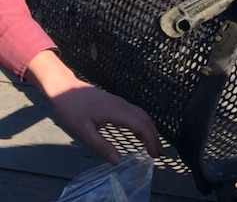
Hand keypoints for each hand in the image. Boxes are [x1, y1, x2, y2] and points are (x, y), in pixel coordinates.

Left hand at [24, 49, 160, 163]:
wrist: (65, 88)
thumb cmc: (72, 111)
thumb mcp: (84, 132)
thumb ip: (101, 146)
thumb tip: (118, 161)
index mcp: (117, 111)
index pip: (140, 125)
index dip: (150, 139)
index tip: (154, 154)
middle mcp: (123, 105)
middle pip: (145, 118)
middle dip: (154, 135)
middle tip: (157, 153)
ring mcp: (120, 102)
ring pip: (142, 113)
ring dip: (149, 128)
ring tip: (151, 144)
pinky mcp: (116, 102)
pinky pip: (135, 112)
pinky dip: (142, 123)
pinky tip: (139, 132)